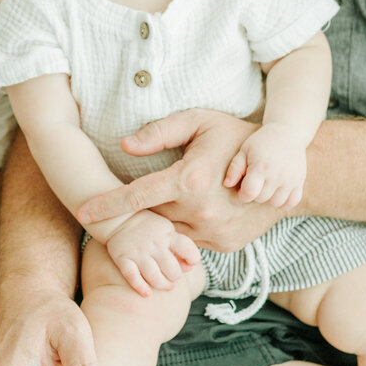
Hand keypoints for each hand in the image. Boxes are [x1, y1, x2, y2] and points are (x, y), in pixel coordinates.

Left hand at [77, 109, 279, 252]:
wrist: (284, 166)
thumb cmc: (235, 134)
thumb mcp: (198, 121)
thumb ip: (160, 132)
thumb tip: (124, 146)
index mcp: (190, 180)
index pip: (137, 197)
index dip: (106, 205)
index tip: (81, 212)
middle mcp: (201, 212)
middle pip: (152, 216)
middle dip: (139, 210)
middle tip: (129, 199)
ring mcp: (214, 232)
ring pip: (170, 232)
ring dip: (162, 220)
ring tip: (165, 203)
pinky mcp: (225, 244)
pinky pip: (190, 241)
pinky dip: (183, 228)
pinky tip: (188, 210)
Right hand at [104, 210, 199, 296]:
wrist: (119, 218)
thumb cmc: (149, 228)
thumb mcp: (167, 231)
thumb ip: (179, 248)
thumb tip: (190, 267)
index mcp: (167, 235)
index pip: (186, 247)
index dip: (193, 258)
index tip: (192, 262)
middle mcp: (153, 244)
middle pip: (171, 268)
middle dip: (175, 276)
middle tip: (173, 277)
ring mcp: (137, 252)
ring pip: (154, 276)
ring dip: (162, 284)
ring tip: (166, 285)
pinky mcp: (122, 258)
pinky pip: (132, 277)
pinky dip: (140, 287)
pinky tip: (147, 293)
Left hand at [223, 122, 306, 209]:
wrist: (288, 132)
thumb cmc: (261, 141)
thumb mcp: (245, 150)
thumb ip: (234, 168)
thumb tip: (226, 184)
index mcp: (260, 166)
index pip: (249, 193)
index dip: (242, 195)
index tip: (241, 189)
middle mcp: (277, 174)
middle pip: (261, 199)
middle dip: (254, 194)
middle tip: (254, 183)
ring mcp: (290, 179)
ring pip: (276, 203)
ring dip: (268, 198)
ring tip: (265, 186)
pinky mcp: (300, 181)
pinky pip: (292, 202)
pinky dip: (284, 202)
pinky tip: (277, 192)